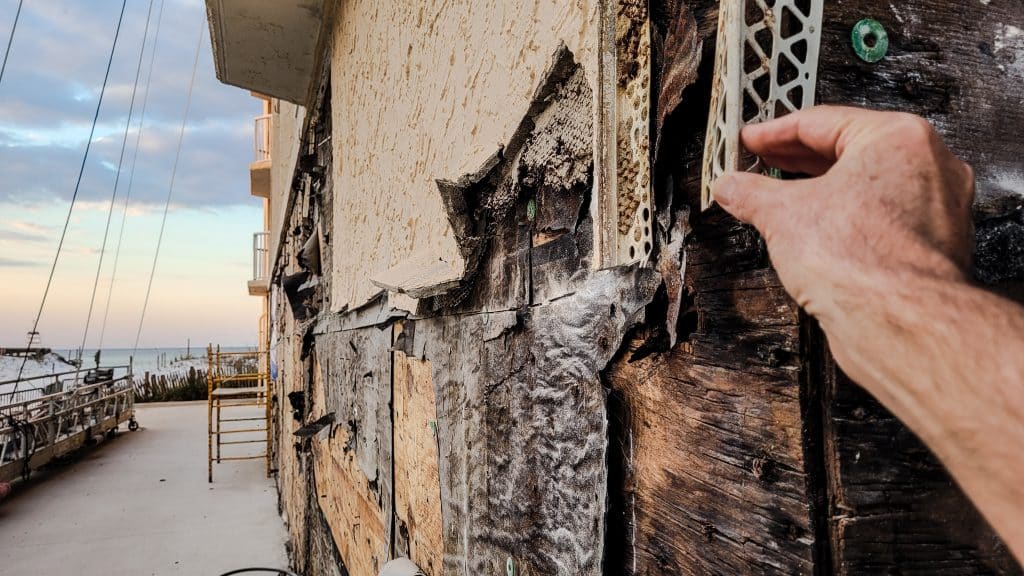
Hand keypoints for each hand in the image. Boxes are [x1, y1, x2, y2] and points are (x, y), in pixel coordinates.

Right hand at [712, 106, 975, 329]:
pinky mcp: (933, 245)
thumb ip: (750, 193)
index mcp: (898, 137)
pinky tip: (816, 233)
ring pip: (867, 185)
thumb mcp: (781, 215)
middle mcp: (928, 165)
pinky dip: (847, 218)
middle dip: (797, 160)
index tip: (751, 140)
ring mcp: (936, 207)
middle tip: (762, 162)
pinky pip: (881, 217)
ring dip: (822, 190)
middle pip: (848, 150)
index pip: (822, 122)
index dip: (774, 132)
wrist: (898, 322)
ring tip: (782, 199)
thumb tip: (732, 187)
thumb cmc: (861, 261)